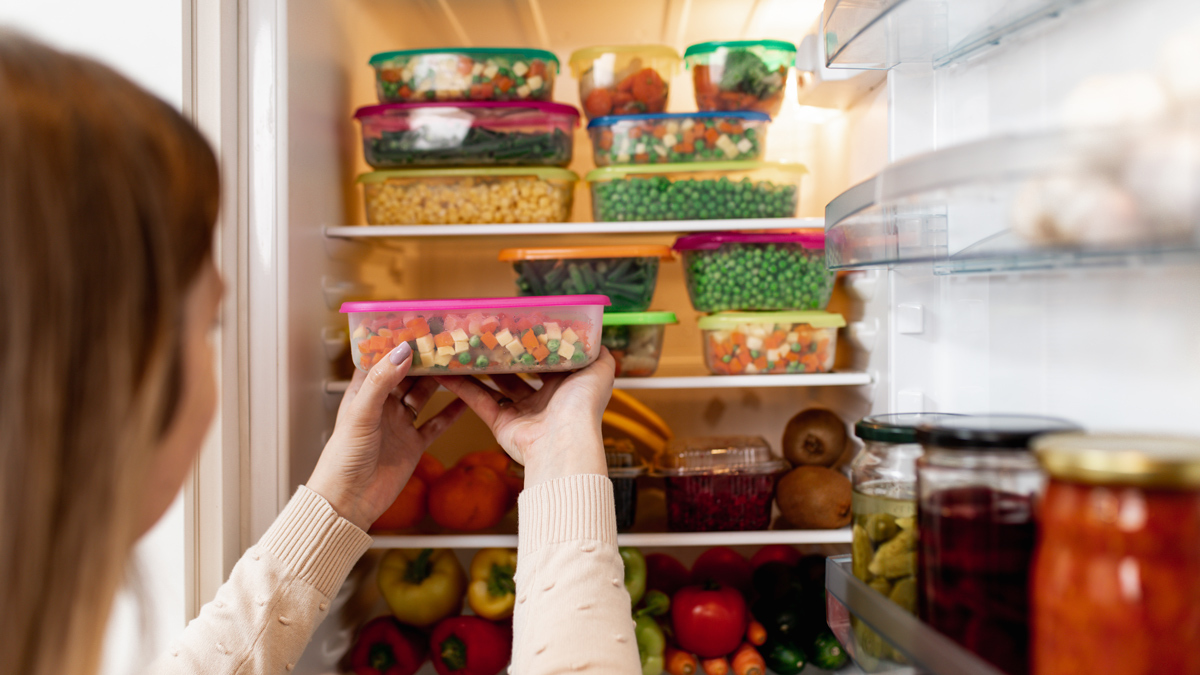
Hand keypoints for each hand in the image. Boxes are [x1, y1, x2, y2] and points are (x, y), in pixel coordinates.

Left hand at [308, 342, 466, 529]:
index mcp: (364, 393)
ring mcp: (400, 424)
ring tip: (459, 364)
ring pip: (424, 395)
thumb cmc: (343, 458)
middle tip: (447, 341)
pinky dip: (452, 412)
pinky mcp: (414, 443)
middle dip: (425, 359)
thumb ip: (382, 382)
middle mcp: (383, 405)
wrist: (349, 501)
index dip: (397, 343)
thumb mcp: (361, 414)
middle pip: (408, 375)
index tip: (418, 326)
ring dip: (440, 382)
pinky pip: (437, 423)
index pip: (381, 360)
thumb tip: (402, 351)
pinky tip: (467, 401)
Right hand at [435, 348, 614, 487]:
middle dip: (503, 355)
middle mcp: (543, 399)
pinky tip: (446, 372)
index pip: (546, 361)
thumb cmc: (583, 404)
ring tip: (462, 347)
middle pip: (518, 372)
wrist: (564, 441)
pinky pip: (479, 402)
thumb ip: (598, 353)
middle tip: (486, 334)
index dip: (532, 344)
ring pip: (495, 385)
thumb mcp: (600, 370)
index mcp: (564, 386)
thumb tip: (595, 336)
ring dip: (479, 368)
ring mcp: (521, 412)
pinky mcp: (501, 424)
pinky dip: (462, 388)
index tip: (516, 326)